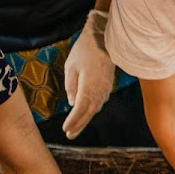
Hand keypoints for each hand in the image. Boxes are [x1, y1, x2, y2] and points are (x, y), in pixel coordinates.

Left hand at [62, 10, 114, 139]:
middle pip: (89, 113)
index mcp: (88, 88)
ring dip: (86, 118)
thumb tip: (73, 103)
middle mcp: (99, 92)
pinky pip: (100, 101)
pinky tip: (88, 111)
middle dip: (79, 125)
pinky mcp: (109, 85)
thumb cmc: (84, 51)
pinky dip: (93, 109)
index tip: (65, 130)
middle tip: (70, 135)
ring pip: (96, 108)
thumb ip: (71, 87)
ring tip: (77, 127)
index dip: (73, 122)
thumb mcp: (71, 68)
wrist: (105, 38)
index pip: (80, 110)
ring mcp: (106, 89)